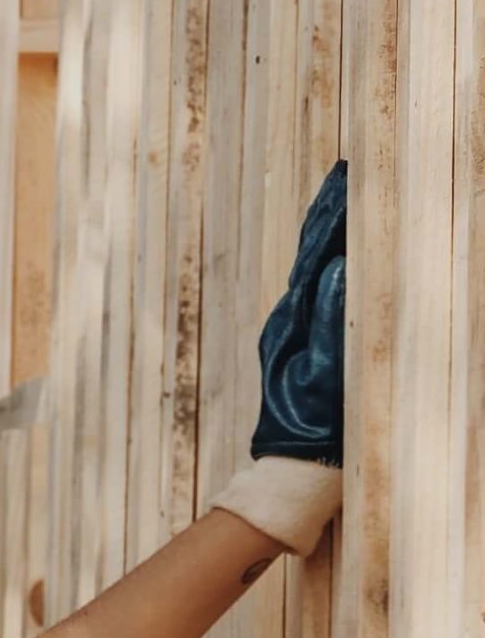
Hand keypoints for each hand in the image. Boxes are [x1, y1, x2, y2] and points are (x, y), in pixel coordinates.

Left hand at [250, 159, 346, 465]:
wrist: (296, 466)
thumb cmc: (313, 426)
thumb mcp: (323, 373)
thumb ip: (329, 321)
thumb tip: (335, 267)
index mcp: (296, 317)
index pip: (318, 253)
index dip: (333, 216)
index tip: (346, 178)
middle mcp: (292, 315)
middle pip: (313, 250)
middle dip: (329, 212)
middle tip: (345, 171)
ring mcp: (296, 326)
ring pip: (314, 265)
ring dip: (328, 229)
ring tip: (341, 192)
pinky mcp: (304, 340)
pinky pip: (319, 288)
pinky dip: (329, 258)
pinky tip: (339, 246)